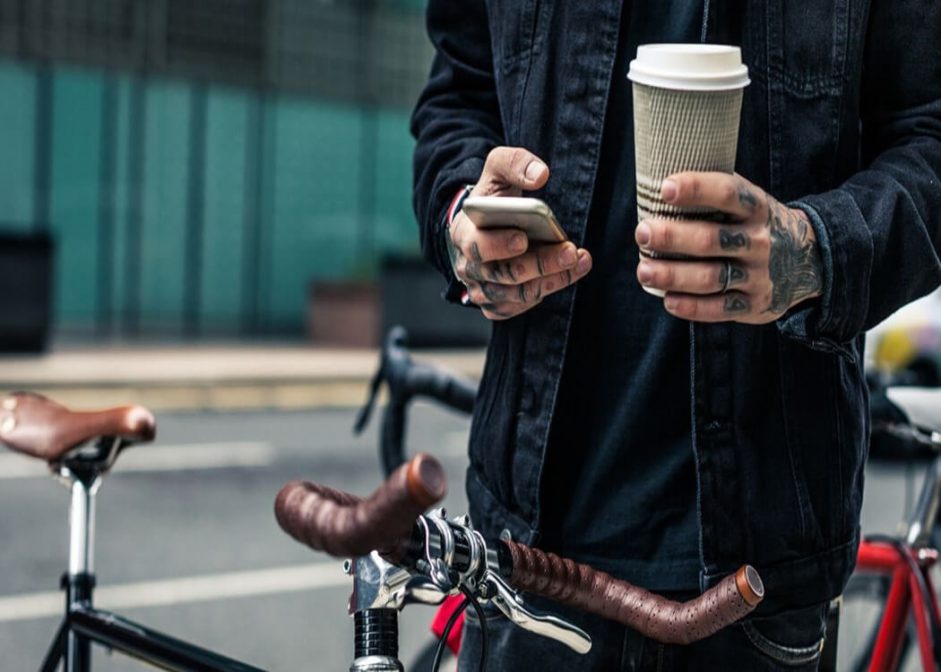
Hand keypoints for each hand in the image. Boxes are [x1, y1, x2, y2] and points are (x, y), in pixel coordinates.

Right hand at [448, 147, 591, 320]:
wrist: (486, 224)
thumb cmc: (494, 197)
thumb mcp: (498, 170)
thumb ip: (515, 163)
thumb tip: (540, 174)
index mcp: (463, 233)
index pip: (477, 246)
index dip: (499, 245)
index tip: (524, 238)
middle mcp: (468, 267)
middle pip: (503, 273)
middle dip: (540, 263)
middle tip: (570, 251)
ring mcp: (481, 289)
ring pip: (517, 294)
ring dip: (551, 279)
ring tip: (578, 261)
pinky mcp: (496, 304)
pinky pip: (519, 306)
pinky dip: (546, 291)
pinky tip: (567, 274)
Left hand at [635, 172, 822, 323]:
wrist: (806, 260)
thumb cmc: (754, 226)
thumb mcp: (748, 203)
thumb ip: (714, 195)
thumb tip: (657, 183)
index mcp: (757, 208)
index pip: (728, 193)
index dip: (696, 189)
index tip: (664, 188)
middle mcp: (759, 241)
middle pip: (710, 239)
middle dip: (672, 237)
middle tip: (642, 233)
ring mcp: (758, 275)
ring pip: (711, 277)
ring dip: (673, 275)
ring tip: (644, 270)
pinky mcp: (754, 305)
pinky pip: (720, 309)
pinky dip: (691, 307)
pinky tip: (668, 300)